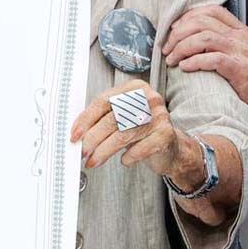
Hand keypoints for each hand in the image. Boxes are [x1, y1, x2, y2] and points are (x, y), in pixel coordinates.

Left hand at [69, 81, 202, 188]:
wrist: (172, 147)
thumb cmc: (143, 130)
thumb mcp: (123, 117)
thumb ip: (103, 118)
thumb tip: (78, 131)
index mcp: (134, 88)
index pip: (104, 101)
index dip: (86, 119)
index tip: (75, 134)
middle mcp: (148, 99)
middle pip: (112, 118)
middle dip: (93, 138)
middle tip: (83, 151)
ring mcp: (159, 116)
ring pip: (123, 135)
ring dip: (104, 151)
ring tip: (94, 160)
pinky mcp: (165, 134)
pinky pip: (139, 149)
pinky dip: (128, 157)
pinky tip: (124, 160)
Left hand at [162, 5, 247, 126]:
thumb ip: (229, 44)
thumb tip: (202, 44)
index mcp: (240, 30)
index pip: (211, 11)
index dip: (188, 17)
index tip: (175, 29)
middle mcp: (238, 37)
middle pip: (200, 22)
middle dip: (178, 33)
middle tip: (167, 48)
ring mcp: (238, 51)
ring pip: (201, 37)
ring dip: (181, 47)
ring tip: (171, 59)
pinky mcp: (237, 68)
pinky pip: (209, 58)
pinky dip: (193, 61)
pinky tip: (184, 67)